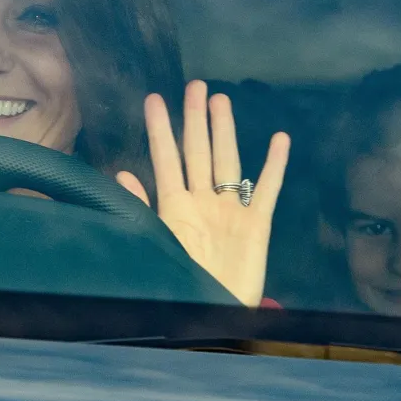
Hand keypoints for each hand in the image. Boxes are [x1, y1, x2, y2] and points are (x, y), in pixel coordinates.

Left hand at [116, 80, 290, 306]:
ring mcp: (231, 210)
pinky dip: (274, 166)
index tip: (155, 100)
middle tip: (195, 85)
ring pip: (228, 162)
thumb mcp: (156, 246)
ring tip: (222, 101)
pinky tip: (279, 140)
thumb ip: (142, 209)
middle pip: (198, 152)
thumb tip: (121, 174)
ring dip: (225, 132)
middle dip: (195, 119)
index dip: (160, 130)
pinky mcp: (256, 224)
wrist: (213, 316)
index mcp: (176, 207)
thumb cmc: (181, 285)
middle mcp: (203, 201)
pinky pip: (267, 190)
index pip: (165, 159)